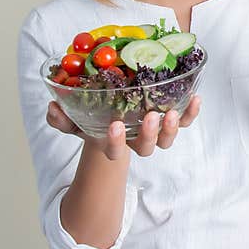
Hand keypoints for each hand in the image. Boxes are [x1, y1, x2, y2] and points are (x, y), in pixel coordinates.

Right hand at [46, 96, 201, 159]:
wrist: (116, 107)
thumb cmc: (94, 117)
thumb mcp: (75, 118)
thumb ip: (62, 118)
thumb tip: (53, 108)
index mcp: (115, 143)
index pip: (115, 150)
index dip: (116, 142)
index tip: (114, 125)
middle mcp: (138, 140)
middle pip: (147, 147)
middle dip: (148, 134)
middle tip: (149, 116)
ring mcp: (156, 131)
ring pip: (167, 138)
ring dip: (172, 128)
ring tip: (172, 111)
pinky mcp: (172, 119)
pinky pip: (185, 120)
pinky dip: (191, 112)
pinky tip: (195, 97)